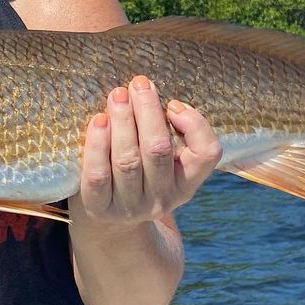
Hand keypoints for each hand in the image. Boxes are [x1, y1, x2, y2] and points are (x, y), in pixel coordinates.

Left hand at [77, 75, 221, 224]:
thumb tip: (148, 91)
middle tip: (139, 83)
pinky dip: (98, 146)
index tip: (173, 103)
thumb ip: (167, 130)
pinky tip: (98, 121)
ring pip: (128, 161)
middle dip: (148, 111)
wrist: (110, 220)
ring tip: (117, 95)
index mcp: (186, 183)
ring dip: (122, 122)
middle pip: (158, 150)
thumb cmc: (140, 171)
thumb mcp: (165, 159)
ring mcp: (130, 207)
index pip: (207, 154)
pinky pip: (98, 176)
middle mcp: (162, 198)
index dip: (194, 124)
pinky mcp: (100, 209)